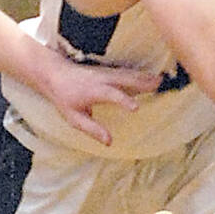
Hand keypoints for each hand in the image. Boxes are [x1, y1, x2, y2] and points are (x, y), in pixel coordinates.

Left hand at [38, 51, 159, 144]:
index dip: (123, 100)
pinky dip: (138, 74)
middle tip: (158, 85)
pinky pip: (125, 73)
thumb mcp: (74, 118)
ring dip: (143, 77)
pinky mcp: (107, 71)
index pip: (111, 94)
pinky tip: (149, 77)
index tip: (136, 107)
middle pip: (125, 79)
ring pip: (127, 74)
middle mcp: (101, 79)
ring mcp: (105, 73)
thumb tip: (109, 142)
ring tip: (160, 80)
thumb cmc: (64, 97)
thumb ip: (92, 129)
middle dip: (142, 82)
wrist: (55, 74)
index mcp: (93, 91)